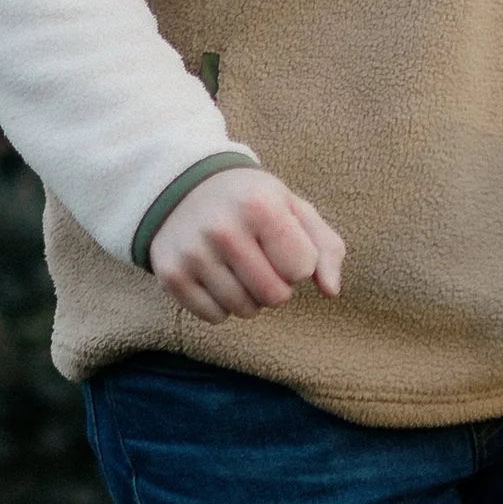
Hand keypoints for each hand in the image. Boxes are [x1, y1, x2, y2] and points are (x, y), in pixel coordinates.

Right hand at [148, 165, 345, 322]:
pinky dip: (222, 305)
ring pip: (244, 310)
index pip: (302, 269)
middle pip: (275, 296)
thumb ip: (326, 248)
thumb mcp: (293, 209)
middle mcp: (222, 229)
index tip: (282, 245)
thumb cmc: (252, 202)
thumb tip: (331, 292)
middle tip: (262, 262)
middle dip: (277, 285)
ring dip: (250, 298)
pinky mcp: (170, 275)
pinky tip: (216, 277)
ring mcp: (192, 253)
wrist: (184, 186)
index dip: (298, 263)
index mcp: (259, 206)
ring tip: (238, 268)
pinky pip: (214, 317)